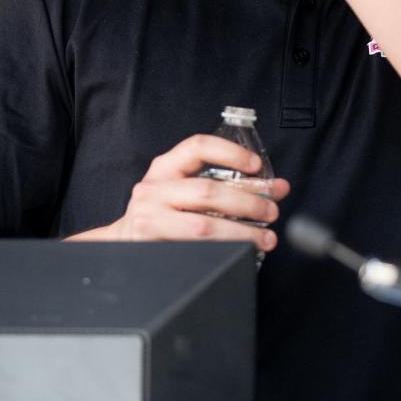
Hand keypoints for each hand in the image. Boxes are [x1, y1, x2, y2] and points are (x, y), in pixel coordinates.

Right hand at [64, 134, 290, 247]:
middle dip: (247, 202)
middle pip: (207, 191)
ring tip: (265, 238)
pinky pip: (195, 250)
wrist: (123, 242)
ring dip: (241, 232)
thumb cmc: (162, 212)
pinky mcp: (153, 246)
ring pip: (203, 227)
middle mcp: (154, 190)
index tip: (256, 166)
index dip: (230, 153)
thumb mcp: (182, 187)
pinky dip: (223, 251)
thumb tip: (277, 187)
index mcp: (165, 167)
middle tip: (271, 211)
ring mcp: (151, 219)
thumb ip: (225, 184)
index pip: (197, 147)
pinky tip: (241, 253)